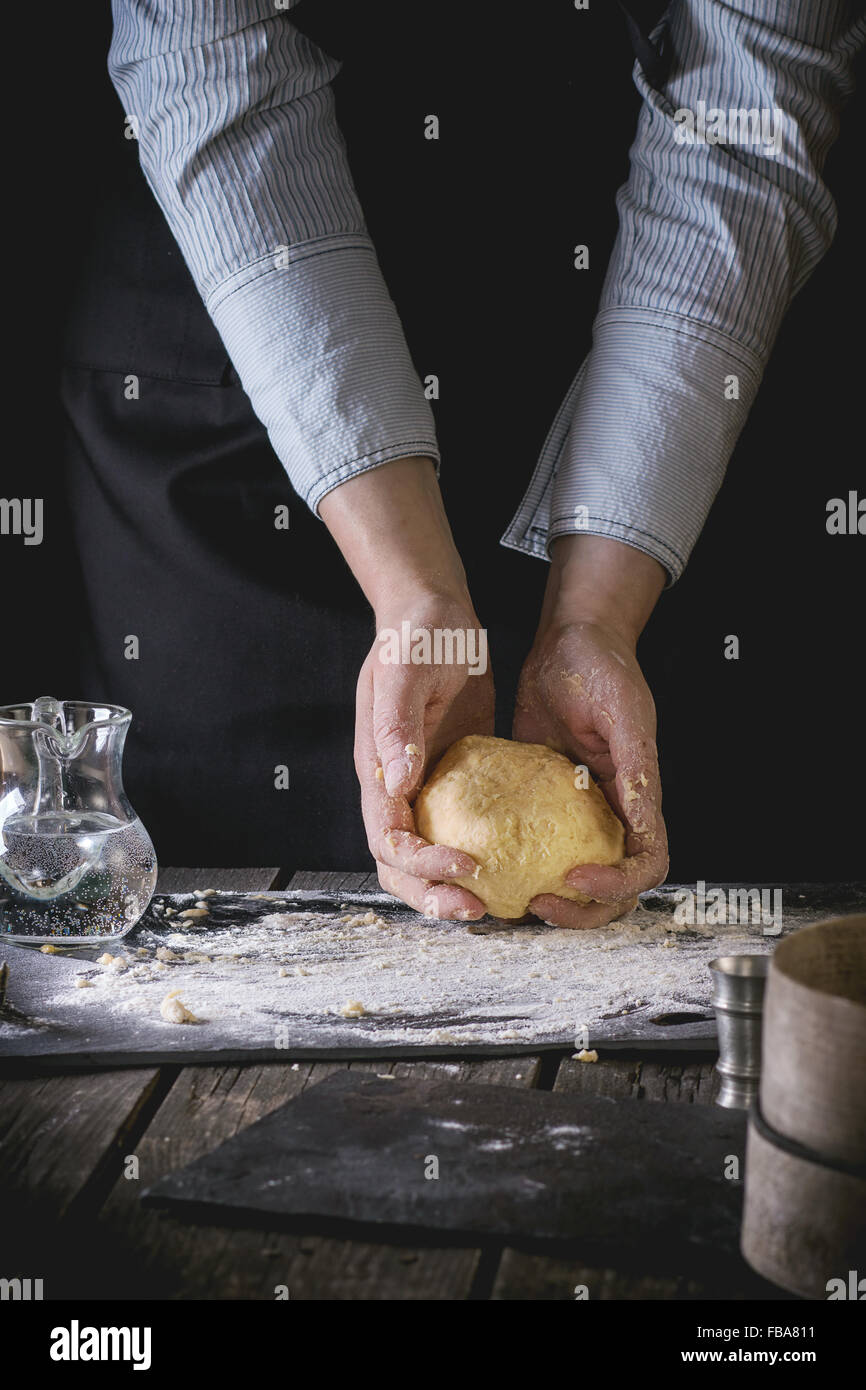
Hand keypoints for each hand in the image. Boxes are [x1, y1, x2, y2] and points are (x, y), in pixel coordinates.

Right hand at [354, 595, 494, 917]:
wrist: (436, 614)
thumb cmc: (415, 636)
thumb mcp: (403, 673)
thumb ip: (398, 726)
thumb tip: (399, 782)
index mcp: (377, 770)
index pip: (389, 839)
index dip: (421, 866)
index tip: (465, 868)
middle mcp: (396, 787)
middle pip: (400, 865)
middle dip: (433, 895)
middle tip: (479, 909)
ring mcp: (424, 786)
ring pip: (428, 857)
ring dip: (453, 886)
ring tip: (495, 903)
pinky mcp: (454, 779)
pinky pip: (461, 830)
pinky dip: (479, 854)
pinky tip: (515, 862)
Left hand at [515, 535, 668, 927]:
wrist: (569, 640)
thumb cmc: (603, 667)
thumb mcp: (623, 713)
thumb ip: (635, 767)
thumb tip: (644, 824)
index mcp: (639, 797)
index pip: (645, 864)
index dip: (618, 885)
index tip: (576, 876)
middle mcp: (612, 812)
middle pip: (613, 888)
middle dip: (583, 910)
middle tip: (538, 903)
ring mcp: (577, 810)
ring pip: (573, 876)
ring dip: (553, 899)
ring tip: (514, 897)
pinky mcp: (542, 800)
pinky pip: (533, 842)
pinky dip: (517, 862)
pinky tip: (482, 861)